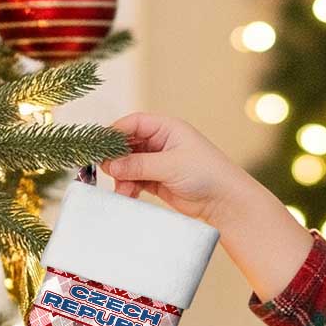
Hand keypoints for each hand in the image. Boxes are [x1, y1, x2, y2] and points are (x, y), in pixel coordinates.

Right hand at [100, 111, 251, 229]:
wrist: (225, 202)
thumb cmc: (206, 174)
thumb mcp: (170, 165)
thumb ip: (139, 165)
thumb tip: (110, 165)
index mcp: (167, 128)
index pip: (134, 123)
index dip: (116, 133)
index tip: (101, 147)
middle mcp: (161, 143)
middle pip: (128, 145)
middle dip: (116, 159)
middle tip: (106, 172)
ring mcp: (159, 162)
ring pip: (130, 165)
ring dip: (122, 177)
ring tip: (122, 190)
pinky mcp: (159, 181)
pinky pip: (136, 180)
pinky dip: (129, 187)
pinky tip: (127, 195)